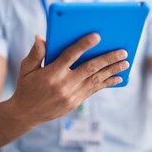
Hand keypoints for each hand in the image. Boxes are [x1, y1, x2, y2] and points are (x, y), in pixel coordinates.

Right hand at [11, 33, 128, 126]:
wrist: (26, 114)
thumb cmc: (27, 86)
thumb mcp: (26, 69)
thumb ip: (36, 53)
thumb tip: (40, 37)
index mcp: (51, 73)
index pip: (70, 56)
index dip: (84, 45)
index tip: (97, 37)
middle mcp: (64, 84)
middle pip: (90, 68)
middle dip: (108, 59)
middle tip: (123, 51)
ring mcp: (72, 95)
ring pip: (96, 79)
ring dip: (112, 70)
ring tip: (125, 63)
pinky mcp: (76, 102)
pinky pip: (95, 90)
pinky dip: (107, 83)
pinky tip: (118, 78)